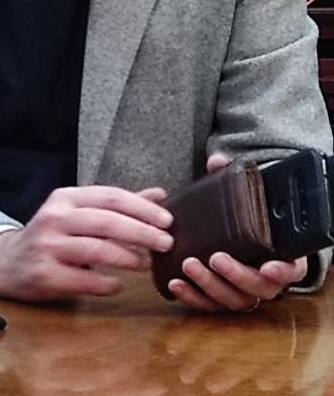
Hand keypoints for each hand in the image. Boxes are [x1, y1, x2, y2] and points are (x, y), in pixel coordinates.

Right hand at [0, 184, 173, 301]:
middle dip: (142, 233)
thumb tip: (160, 195)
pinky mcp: (45, 274)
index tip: (168, 220)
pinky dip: (108, 284)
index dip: (142, 208)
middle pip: (106, 222)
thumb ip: (117, 206)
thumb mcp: (77, 213)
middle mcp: (54, 219)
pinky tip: (118, 284)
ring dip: (129, 258)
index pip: (110, 196)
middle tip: (167, 243)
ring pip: (97, 250)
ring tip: (147, 264)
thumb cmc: (52, 236)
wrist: (7, 262)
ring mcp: (48, 247)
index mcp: (64, 199)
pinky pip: (85, 281)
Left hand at [166, 153, 305, 311]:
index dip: (282, 271)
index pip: (290, 270)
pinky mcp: (218, 298)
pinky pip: (208, 306)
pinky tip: (175, 283)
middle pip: (258, 288)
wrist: (227, 235)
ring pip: (232, 299)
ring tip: (188, 266)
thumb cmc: (240, 219)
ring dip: (210, 285)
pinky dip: (192, 298)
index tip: (268, 267)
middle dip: (236, 275)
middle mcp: (264, 279)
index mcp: (280, 257)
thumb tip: (216, 160)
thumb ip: (230, 178)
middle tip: (214, 257)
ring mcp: (241, 291)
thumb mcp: (239, 198)